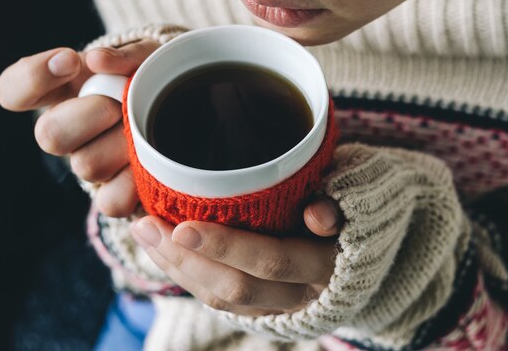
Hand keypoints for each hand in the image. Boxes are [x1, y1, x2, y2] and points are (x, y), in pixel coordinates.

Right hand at [0, 40, 159, 215]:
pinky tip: (151, 163)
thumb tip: (95, 60)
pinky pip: (111, 202)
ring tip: (148, 129)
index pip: (13, 91)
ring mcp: (88, 164)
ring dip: (122, 144)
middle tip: (121, 104)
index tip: (70, 60)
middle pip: (49, 135)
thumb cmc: (157, 80)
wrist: (188, 114)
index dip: (34, 77)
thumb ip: (126, 55)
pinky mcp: (114, 195)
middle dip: (92, 114)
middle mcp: (67, 132)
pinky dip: (135, 182)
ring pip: (87, 165)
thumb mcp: (150, 58)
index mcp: (63, 93)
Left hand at [129, 199, 340, 315]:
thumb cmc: (355, 208)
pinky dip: (188, 275)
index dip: (226, 246)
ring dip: (177, 268)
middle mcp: (303, 293)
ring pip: (222, 298)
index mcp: (328, 265)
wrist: (364, 254)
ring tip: (144, 233)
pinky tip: (163, 251)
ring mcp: (282, 307)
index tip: (182, 225)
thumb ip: (339, 201)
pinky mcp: (265, 310)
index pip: (271, 260)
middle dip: (185, 258)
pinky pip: (220, 302)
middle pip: (236, 286)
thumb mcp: (359, 196)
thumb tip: (318, 214)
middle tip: (145, 224)